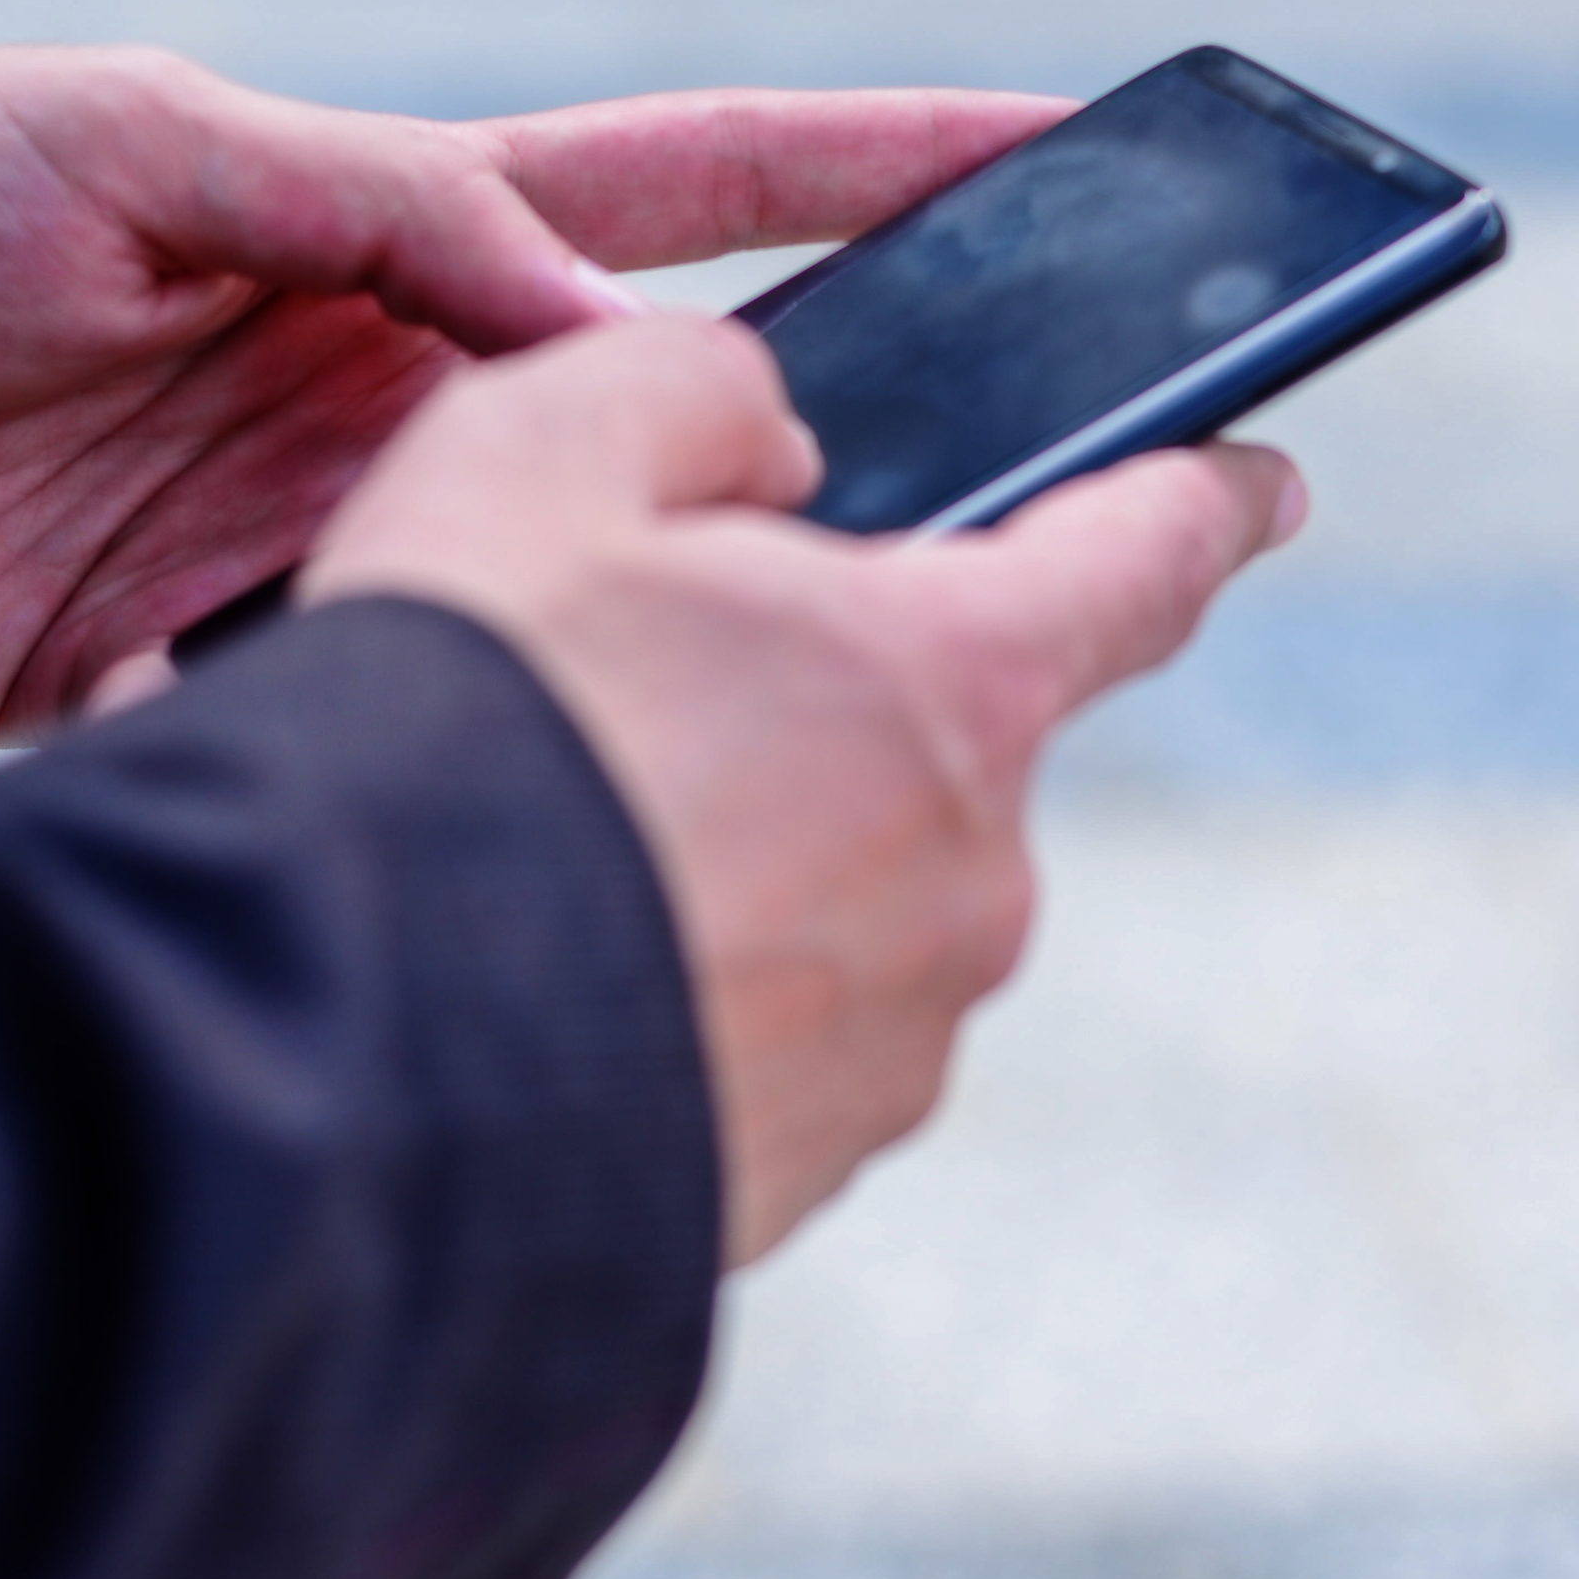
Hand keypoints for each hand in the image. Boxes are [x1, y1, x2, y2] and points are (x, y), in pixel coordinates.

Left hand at [0, 48, 1067, 738]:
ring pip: (550, 620)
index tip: (1068, 152)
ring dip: (627, 662)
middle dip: (848, 477)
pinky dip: (405, 774)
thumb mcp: (157, 141)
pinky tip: (466, 808)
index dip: (890, 168)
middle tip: (1024, 513)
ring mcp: (329, 548)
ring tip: (752, 711)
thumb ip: (394, 217)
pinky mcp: (219, 682)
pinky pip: (361, 740)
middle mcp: (410, 397)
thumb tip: (626, 340)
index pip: (707, 191)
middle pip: (680, 440)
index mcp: (414, 234)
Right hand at [301, 317, 1304, 1264]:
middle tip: (610, 691)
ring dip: (719, 868)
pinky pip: (749, 1048)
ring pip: (830, 905)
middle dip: (803, 706)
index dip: (1199, 500)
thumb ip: (694, 393)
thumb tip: (770, 451)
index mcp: (952, 681)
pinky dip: (664, 1005)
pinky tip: (520, 980)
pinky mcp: (788, 1185)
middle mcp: (967, 881)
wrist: (321, 1055)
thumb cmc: (447, 724)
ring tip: (529, 853)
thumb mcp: (538, 449)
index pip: (1141, 556)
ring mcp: (889, 1055)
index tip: (1258, 486)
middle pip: (925, 743)